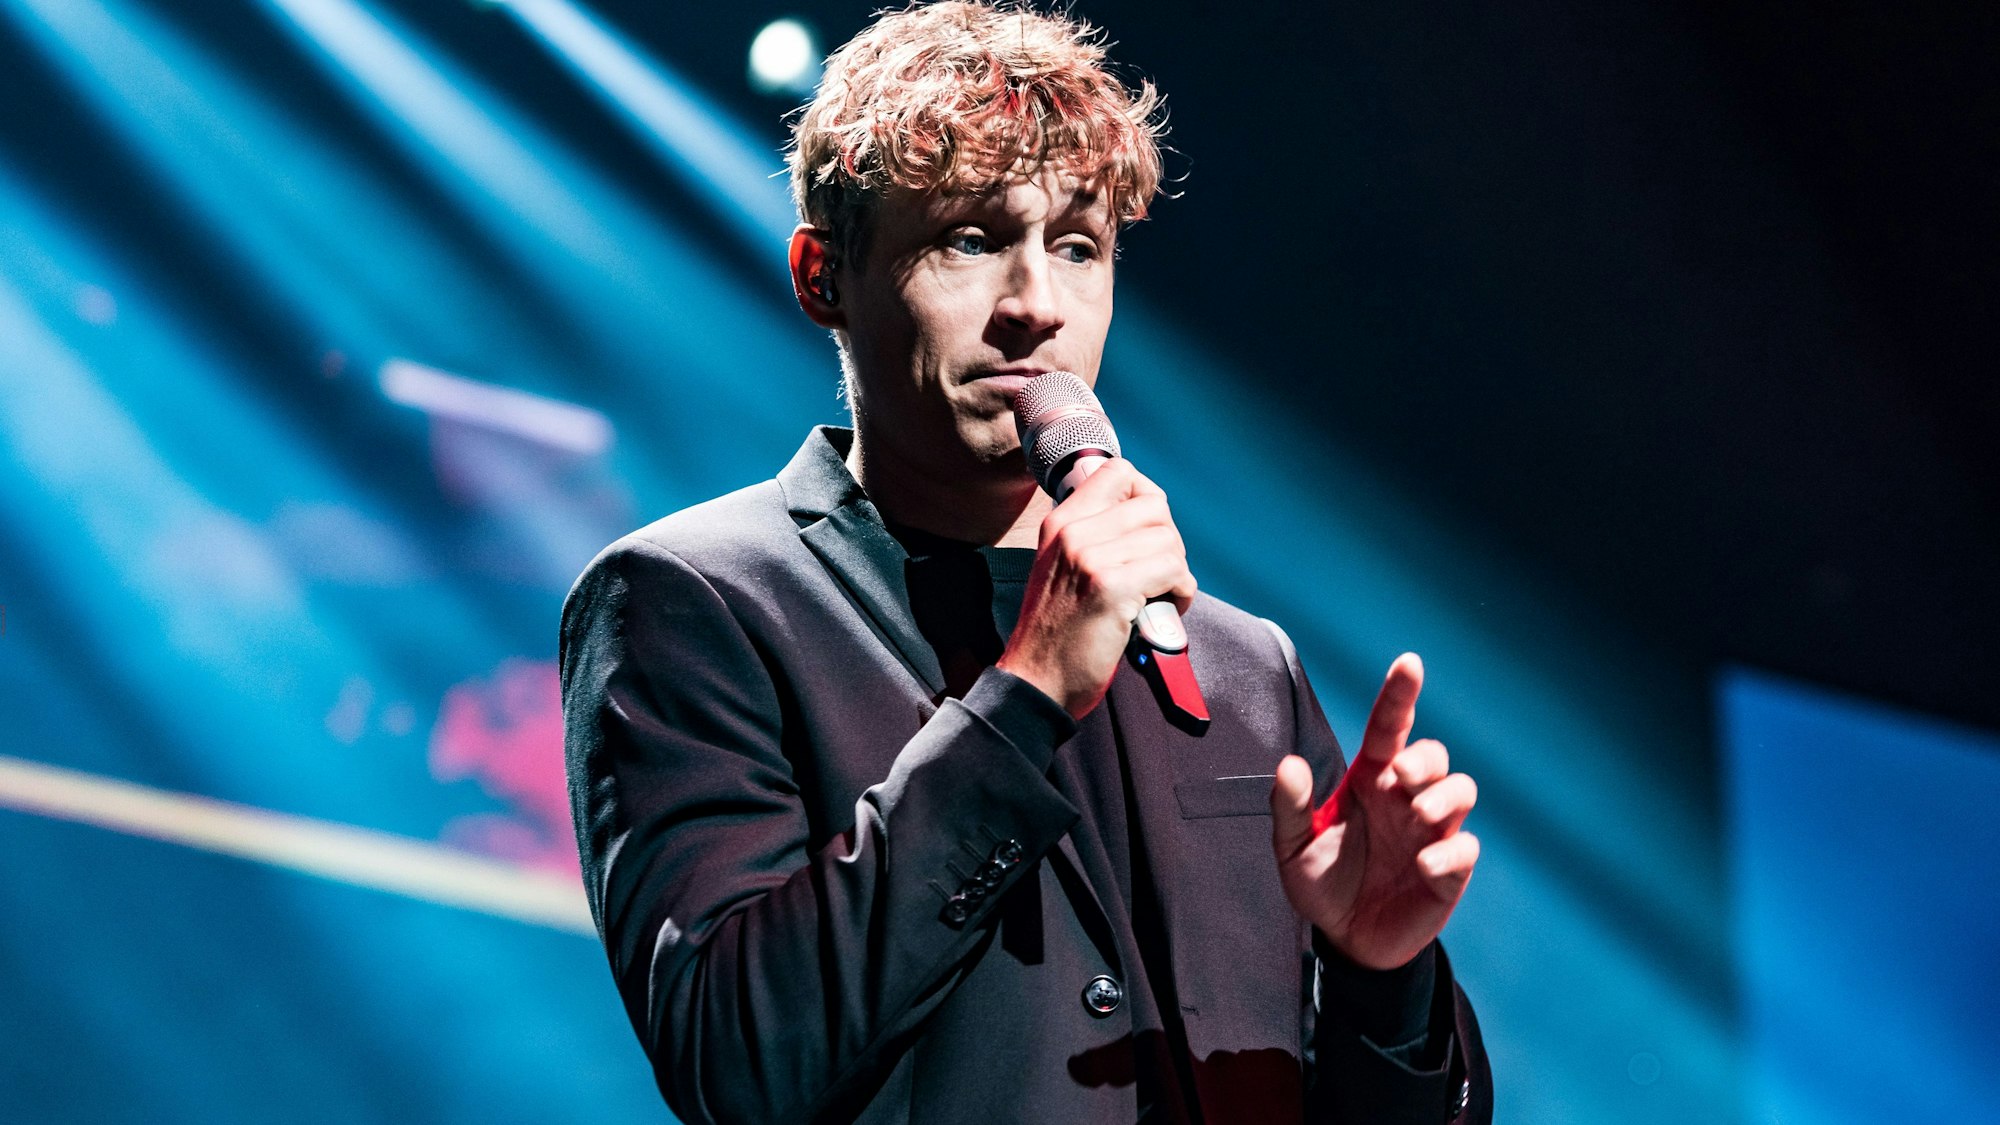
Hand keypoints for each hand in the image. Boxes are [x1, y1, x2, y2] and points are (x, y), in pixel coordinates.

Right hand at [997, 460, 1195, 718]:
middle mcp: (1074, 532)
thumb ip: (1092, 536)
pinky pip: (1173, 570)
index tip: (1148, 532)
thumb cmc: (1057, 633)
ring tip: (1159, 596)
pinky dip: (1181, 593)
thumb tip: (1145, 516)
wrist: (1036, 681)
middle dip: (1168, 541)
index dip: (1146, 498)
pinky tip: (1165, 610)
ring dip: (1177, 571)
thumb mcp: (1060, 568)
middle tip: (1157, 574)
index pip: (1120, 471)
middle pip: (1154, 505)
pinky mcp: (1112, 588)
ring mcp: (1091, 558)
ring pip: (1169, 539)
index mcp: (1061, 522)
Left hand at [1270, 653, 1479, 969]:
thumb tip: (1289, 763)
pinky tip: (1423, 865)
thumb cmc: (1322, 881)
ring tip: (1419, 813)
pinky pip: (1465, 848)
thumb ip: (1288, 807)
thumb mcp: (1291, 847)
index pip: (1390, 727)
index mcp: (1370, 781)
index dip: (1400, 694)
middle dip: (1425, 760)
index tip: (1409, 663)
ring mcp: (1430, 833)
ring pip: (1461, 791)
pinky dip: (1449, 851)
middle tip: (1402, 777)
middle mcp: (1405, 799)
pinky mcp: (1448, 872)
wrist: (1346, 939)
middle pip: (1433, 756)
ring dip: (1444, 796)